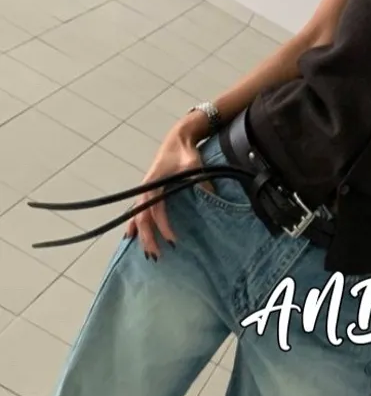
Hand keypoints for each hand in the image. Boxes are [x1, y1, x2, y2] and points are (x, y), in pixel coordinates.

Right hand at [124, 126, 212, 259]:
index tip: (172, 241)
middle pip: (142, 219)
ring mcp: (146, 190)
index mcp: (154, 184)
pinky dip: (136, 224)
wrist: (178, 138)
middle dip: (147, 238)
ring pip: (138, 217)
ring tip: (144, 252)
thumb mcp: (195, 165)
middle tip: (155, 257)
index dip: (161, 227)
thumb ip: (201, 180)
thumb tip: (212, 196)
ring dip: (140, 234)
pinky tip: (132, 235)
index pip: (154, 211)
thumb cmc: (185, 151)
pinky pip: (140, 210)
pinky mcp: (150, 191)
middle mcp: (146, 189)